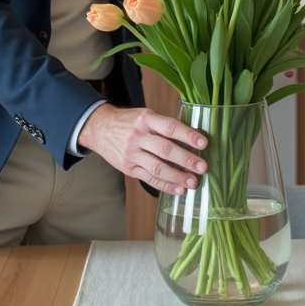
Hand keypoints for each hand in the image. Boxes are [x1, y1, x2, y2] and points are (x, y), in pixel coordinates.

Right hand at [78, 103, 207, 194]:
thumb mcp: (145, 115)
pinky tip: (178, 189)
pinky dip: (165, 185)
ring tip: (193, 182)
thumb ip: (164, 126)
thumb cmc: (129, 122)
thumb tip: (193, 138)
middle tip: (203, 167)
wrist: (100, 129)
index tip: (204, 143)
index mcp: (146, 119)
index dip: (187, 135)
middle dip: (186, 160)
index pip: (169, 127)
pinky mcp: (128, 168)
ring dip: (177, 177)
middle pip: (164, 150)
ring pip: (157, 168)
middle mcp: (138, 136)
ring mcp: (132, 154)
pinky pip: (149, 179)